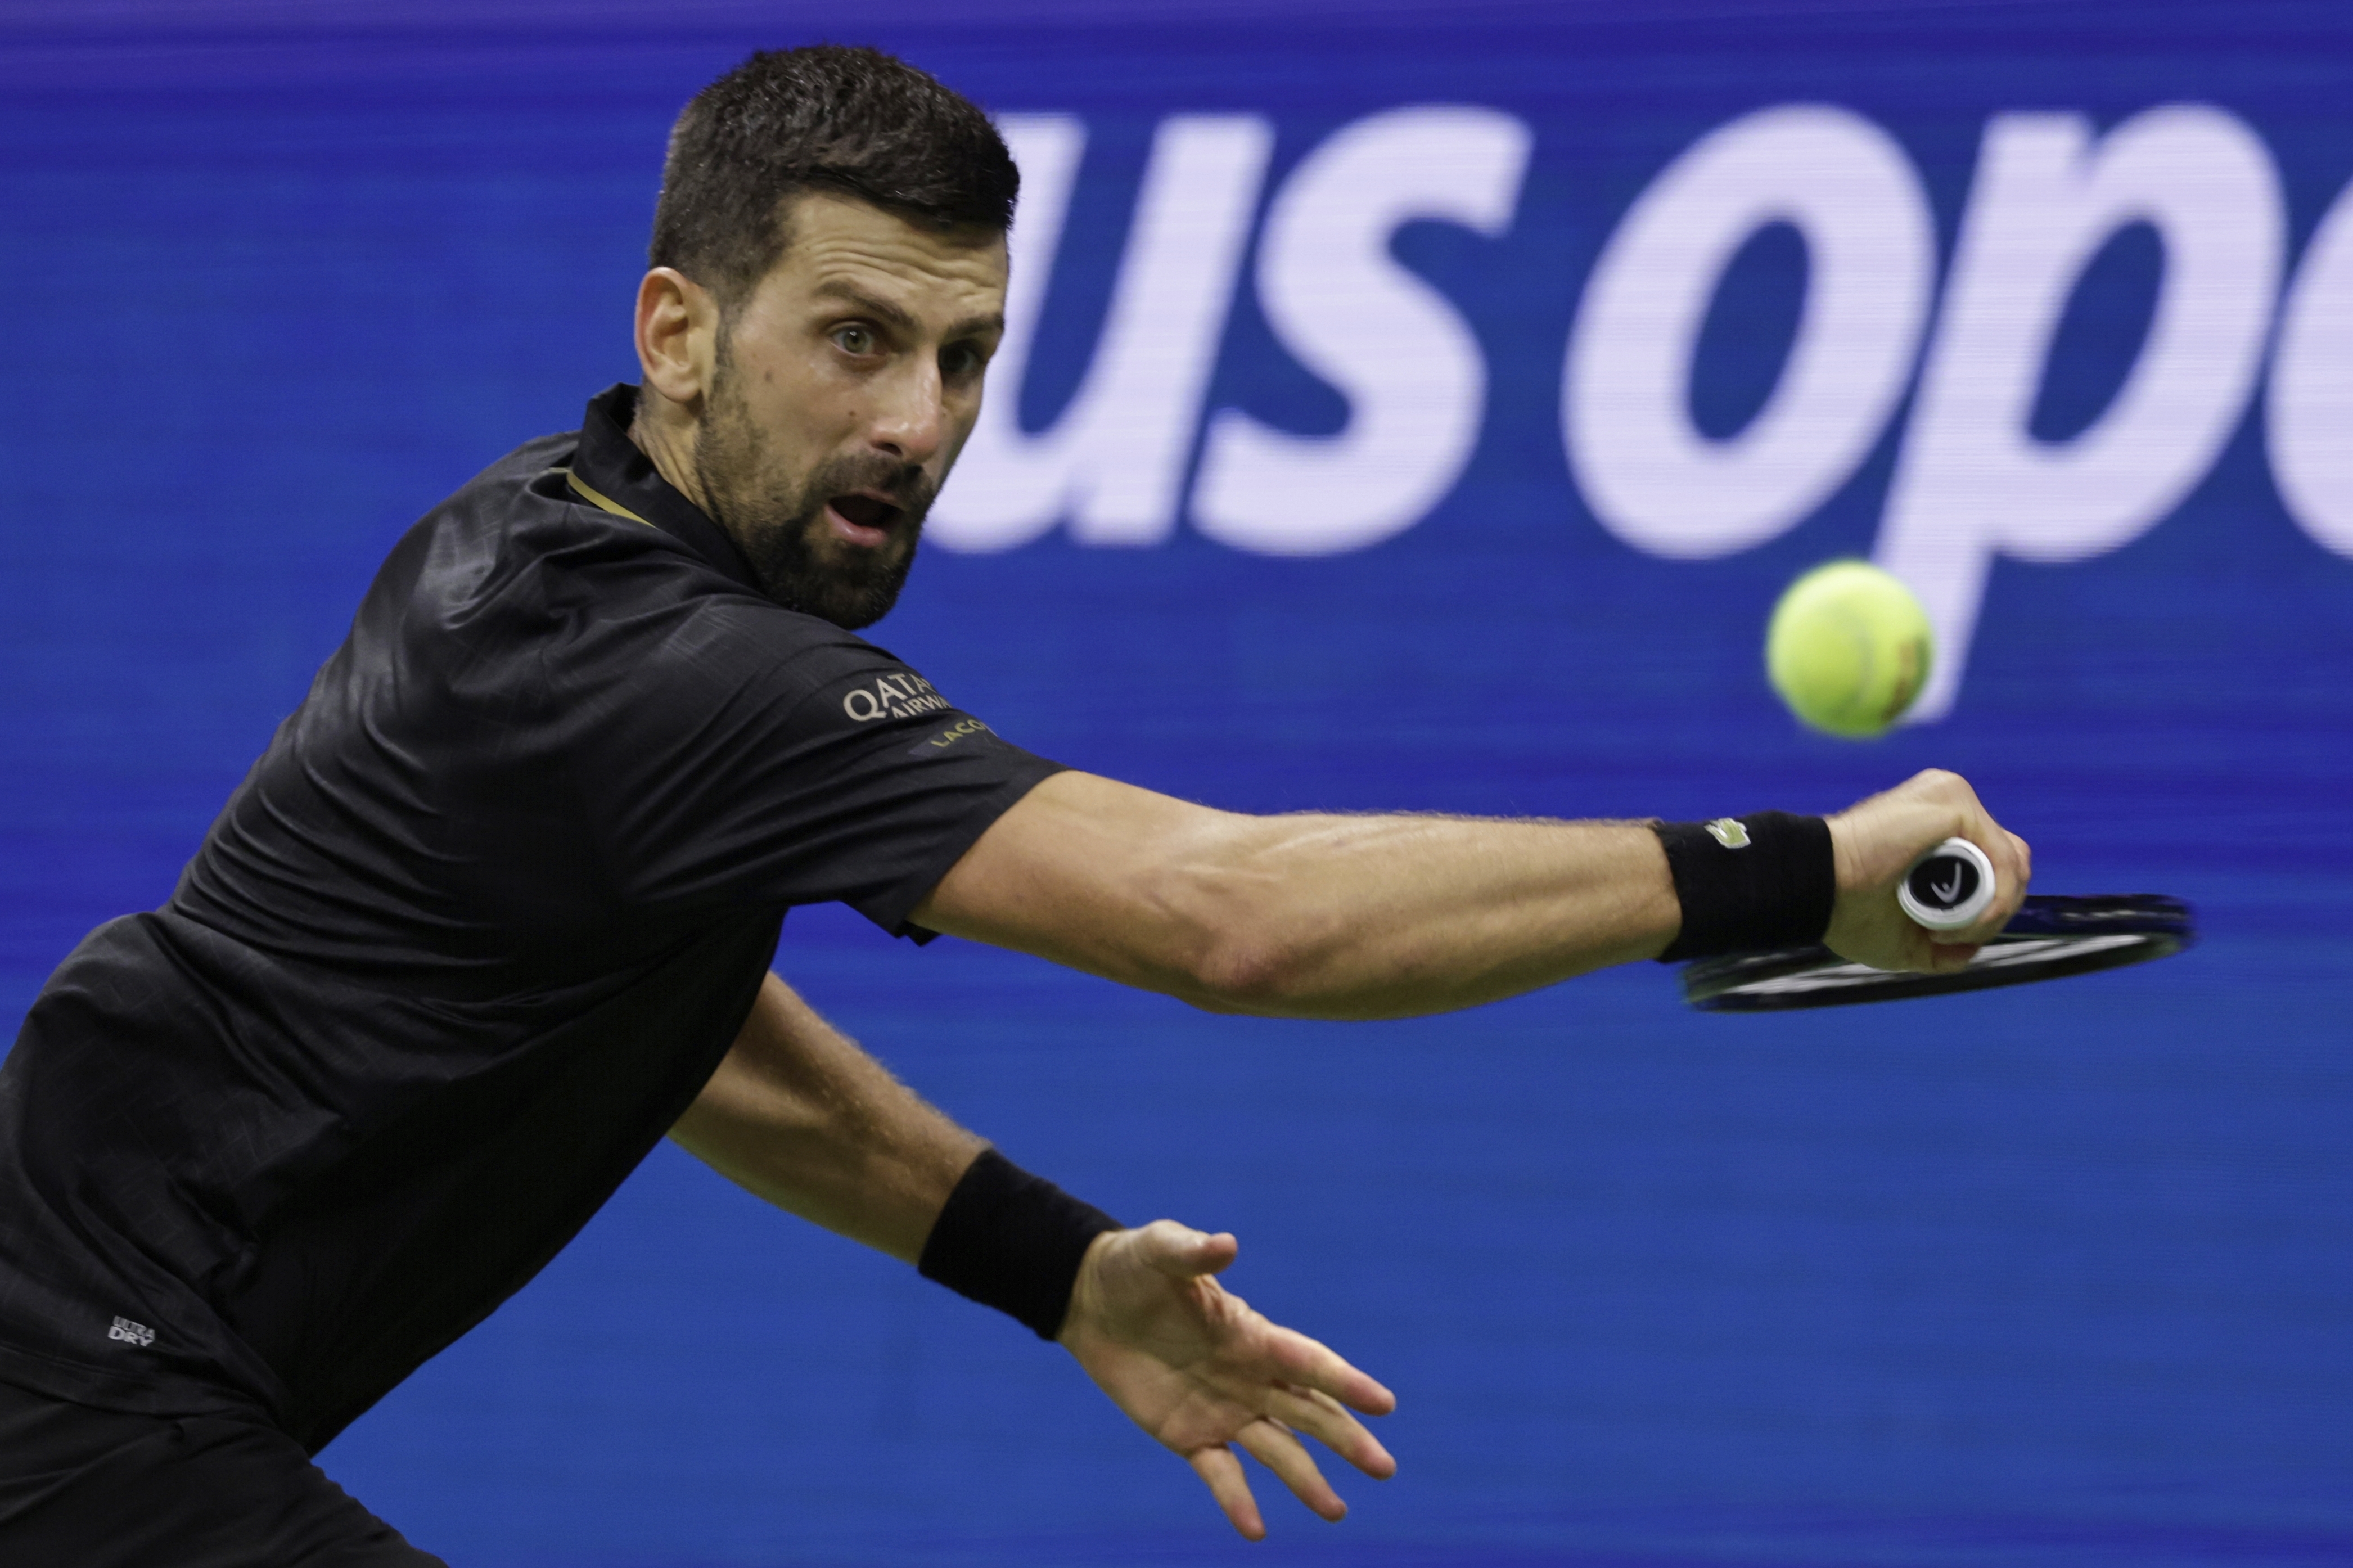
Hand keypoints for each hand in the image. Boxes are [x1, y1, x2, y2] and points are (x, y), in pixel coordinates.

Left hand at [1058, 1221, 1396, 1539]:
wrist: (1092, 1303)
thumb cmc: (1135, 1267)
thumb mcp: (1161, 1251)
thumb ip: (1193, 1251)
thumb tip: (1225, 1244)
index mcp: (1252, 1335)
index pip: (1308, 1362)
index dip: (1345, 1382)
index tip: (1384, 1404)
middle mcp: (1250, 1377)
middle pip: (1309, 1413)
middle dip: (1346, 1439)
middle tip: (1384, 1468)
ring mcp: (1224, 1410)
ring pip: (1277, 1450)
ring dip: (1307, 1480)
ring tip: (1336, 1512)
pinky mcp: (1189, 1436)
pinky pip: (1220, 1474)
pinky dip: (1237, 1501)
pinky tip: (1255, 1531)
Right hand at [1824, 768, 2031, 972]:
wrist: (1817, 890)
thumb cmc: (1848, 912)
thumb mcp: (1906, 941)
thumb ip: (1944, 949)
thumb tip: (1972, 950)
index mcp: (1938, 828)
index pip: (1996, 864)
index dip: (1988, 909)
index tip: (1949, 940)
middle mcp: (1949, 804)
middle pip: (2012, 861)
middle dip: (1995, 912)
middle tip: (1951, 939)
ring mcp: (1952, 797)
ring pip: (2012, 861)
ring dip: (1991, 911)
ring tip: (1947, 935)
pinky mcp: (1954, 803)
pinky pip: (2002, 858)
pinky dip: (1990, 900)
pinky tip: (1955, 922)